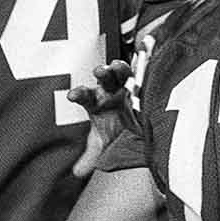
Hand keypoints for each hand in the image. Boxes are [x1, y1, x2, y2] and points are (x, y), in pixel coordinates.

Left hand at [67, 59, 134, 178]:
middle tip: (99, 71)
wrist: (138, 127)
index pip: (84, 96)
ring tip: (118, 65)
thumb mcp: (104, 145)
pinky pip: (142, 67)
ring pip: (122, 72)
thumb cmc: (117, 130)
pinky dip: (144, 57)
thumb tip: (76, 172)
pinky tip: (147, 48)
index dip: (79, 94)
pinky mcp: (143, 80)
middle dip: (102, 74)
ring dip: (120, 67)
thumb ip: (91, 156)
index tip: (72, 95)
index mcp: (96, 102)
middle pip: (104, 79)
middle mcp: (109, 90)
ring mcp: (127, 83)